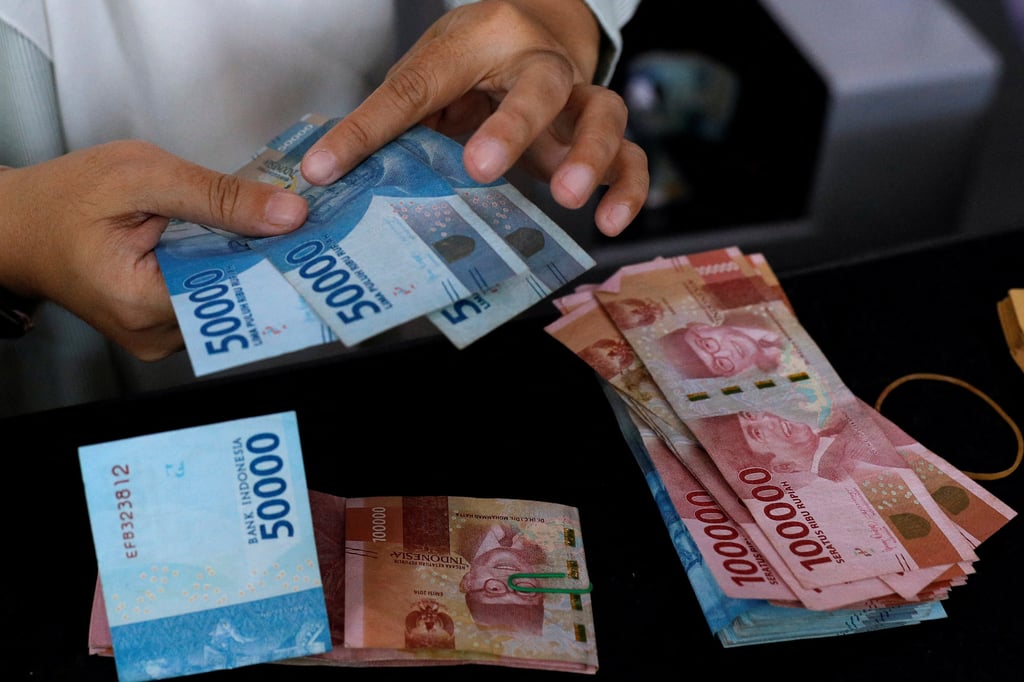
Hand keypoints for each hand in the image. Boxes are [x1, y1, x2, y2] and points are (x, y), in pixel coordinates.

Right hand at [0, 141, 306, 359]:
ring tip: (277, 228)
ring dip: (249, 262)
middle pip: (236, 299)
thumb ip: (217, 196)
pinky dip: (225, 267)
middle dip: (269, 259)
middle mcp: (155, 334)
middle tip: (307, 226)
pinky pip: (209, 297)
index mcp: (144, 303)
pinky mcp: (161, 325)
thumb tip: (288, 214)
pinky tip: (241, 240)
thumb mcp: (143, 175)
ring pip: (226, 299)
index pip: (236, 292)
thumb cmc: (65, 198)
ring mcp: (158, 335)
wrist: (17, 223)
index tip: (317, 238)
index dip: (278, 261)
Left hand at [300, 0, 647, 236]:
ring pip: (603, 113)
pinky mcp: (600, 133)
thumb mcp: (430, 73)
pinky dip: (627, 188)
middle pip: (538, 84)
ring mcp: (577, 98)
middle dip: (512, 126)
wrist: (541, 28)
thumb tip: (333, 173)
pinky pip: (631, 156)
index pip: (419, 84)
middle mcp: (538, 63)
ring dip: (587, 155)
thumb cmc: (477, 59)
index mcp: (479, 42)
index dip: (368, 128)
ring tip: (567, 197)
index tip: (326, 168)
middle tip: (480, 166)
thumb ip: (397, 117)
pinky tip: (610, 223)